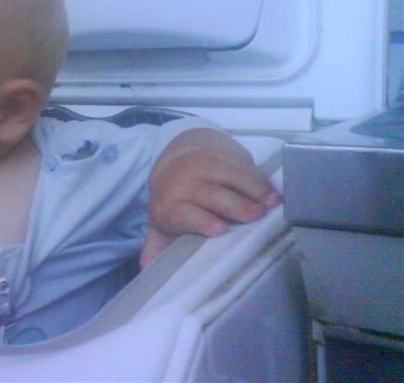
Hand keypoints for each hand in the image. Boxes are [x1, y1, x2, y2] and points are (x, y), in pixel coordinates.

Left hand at [139, 128, 281, 268]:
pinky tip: (274, 190)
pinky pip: (241, 163)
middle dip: (234, 204)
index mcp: (168, 205)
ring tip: (273, 203)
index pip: (183, 212)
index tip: (220, 230)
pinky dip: (259, 177)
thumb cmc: (173, 204)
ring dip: (253, 188)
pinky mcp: (219, 152)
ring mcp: (202, 163)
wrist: (175, 163)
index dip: (201, 220)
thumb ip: (157, 248)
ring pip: (229, 174)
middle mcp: (183, 181)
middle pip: (211, 193)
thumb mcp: (161, 226)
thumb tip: (148, 270)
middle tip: (256, 217)